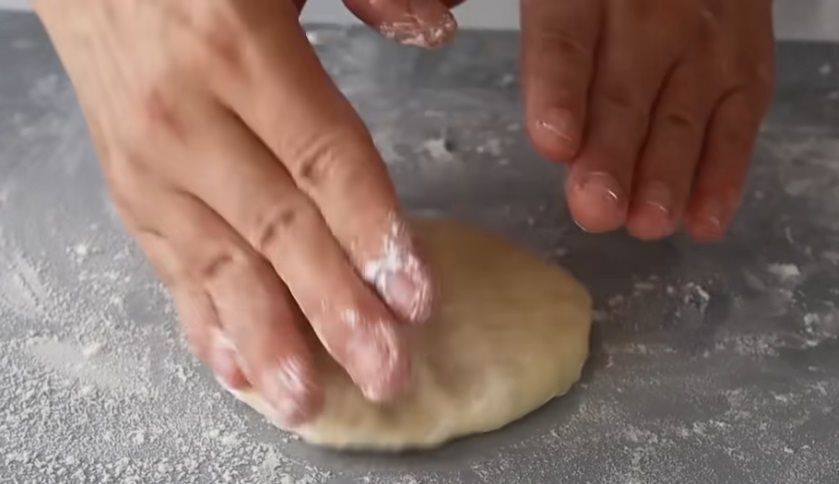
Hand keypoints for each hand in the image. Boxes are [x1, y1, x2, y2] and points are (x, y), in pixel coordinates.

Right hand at [35, 0, 440, 425]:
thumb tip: (432, 27)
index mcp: (239, 49)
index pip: (323, 160)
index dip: (373, 233)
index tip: (414, 295)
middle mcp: (188, 116)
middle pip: (279, 229)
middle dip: (335, 310)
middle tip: (383, 370)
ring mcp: (149, 162)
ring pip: (220, 264)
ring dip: (268, 338)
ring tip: (306, 399)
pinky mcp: (127, 190)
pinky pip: (170, 266)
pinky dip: (206, 320)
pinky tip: (239, 366)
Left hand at [520, 0, 774, 240]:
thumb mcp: (560, 2)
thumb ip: (549, 59)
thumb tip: (525, 118)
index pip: (565, 44)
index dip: (559, 94)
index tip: (554, 143)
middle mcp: (648, 14)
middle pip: (623, 92)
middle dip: (611, 155)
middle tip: (598, 208)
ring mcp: (705, 43)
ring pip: (680, 118)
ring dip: (664, 176)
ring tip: (647, 222)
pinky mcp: (746, 69)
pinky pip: (735, 127)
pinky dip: (721, 178)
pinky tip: (702, 220)